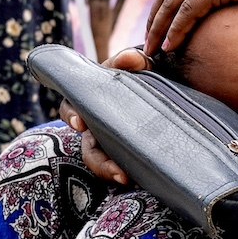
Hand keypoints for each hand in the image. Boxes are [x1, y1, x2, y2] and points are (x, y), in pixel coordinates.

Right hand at [60, 49, 149, 183]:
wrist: (166, 86)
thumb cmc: (141, 73)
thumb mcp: (138, 64)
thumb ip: (134, 60)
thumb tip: (130, 58)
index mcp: (91, 102)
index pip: (71, 108)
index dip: (71, 116)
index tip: (80, 123)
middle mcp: (97, 126)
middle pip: (89, 150)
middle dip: (100, 163)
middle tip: (117, 173)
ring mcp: (112, 142)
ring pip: (104, 164)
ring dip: (113, 173)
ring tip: (128, 179)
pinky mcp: (128, 154)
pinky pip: (123, 168)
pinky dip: (130, 174)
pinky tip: (141, 179)